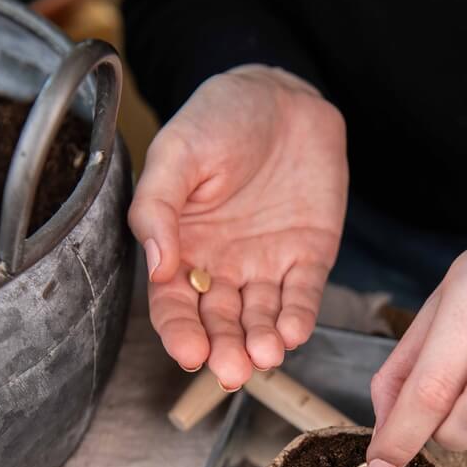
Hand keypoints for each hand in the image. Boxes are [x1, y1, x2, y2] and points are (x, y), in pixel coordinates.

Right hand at [128, 66, 347, 386]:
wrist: (281, 96)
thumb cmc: (219, 119)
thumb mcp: (177, 153)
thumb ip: (159, 207)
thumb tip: (157, 266)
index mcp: (182, 248)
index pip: (175, 305)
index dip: (180, 332)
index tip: (189, 353)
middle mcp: (222, 266)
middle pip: (219, 322)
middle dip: (225, 348)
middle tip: (231, 369)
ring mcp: (267, 265)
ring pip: (262, 317)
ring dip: (263, 340)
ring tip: (265, 354)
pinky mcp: (308, 257)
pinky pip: (303, 294)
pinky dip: (300, 316)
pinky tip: (294, 332)